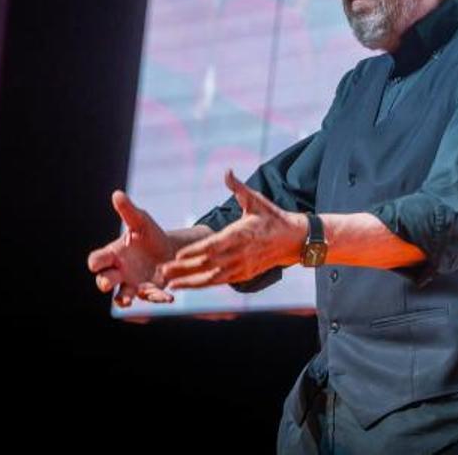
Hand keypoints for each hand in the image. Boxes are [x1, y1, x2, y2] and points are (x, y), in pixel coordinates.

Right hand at [87, 190, 175, 306]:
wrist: (170, 249)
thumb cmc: (150, 235)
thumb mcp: (141, 221)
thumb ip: (128, 211)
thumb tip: (117, 194)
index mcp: (114, 254)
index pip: (97, 260)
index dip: (95, 262)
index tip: (96, 263)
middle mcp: (119, 271)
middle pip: (104, 280)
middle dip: (104, 282)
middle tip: (107, 283)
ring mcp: (133, 284)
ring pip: (121, 296)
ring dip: (123, 299)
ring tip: (127, 301)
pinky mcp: (149, 291)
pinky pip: (149, 298)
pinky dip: (157, 298)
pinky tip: (168, 297)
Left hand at [159, 170, 307, 289]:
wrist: (294, 239)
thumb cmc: (272, 217)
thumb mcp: (256, 200)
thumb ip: (238, 187)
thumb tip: (227, 171)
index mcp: (241, 234)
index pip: (214, 245)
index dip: (195, 251)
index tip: (178, 255)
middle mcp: (241, 253)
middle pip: (209, 265)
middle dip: (185, 270)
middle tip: (164, 272)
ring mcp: (243, 266)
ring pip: (213, 278)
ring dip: (192, 283)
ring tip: (171, 285)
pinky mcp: (245, 275)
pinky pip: (221, 282)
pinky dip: (205, 285)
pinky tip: (190, 286)